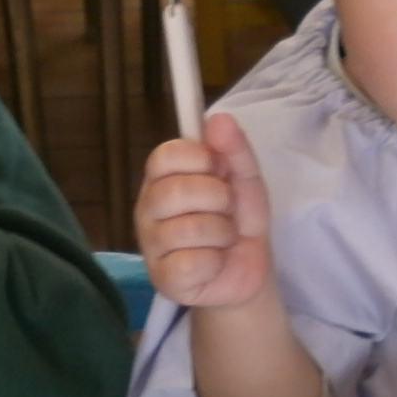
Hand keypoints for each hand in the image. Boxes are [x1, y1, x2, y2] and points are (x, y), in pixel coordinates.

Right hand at [136, 113, 274, 309]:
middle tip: (226, 210)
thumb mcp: (245, 180)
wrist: (249, 268)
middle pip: (175, 191)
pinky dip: (214, 262)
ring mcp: (150, 245)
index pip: (164, 155)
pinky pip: (190, 262)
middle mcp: (147, 209)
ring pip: (188, 229)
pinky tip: (213, 263)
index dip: (199, 159)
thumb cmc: (237, 220)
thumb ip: (234, 149)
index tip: (219, 170)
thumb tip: (219, 118)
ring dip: (221, 233)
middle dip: (218, 199)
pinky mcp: (162, 278)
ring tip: (223, 238)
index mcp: (162, 179)